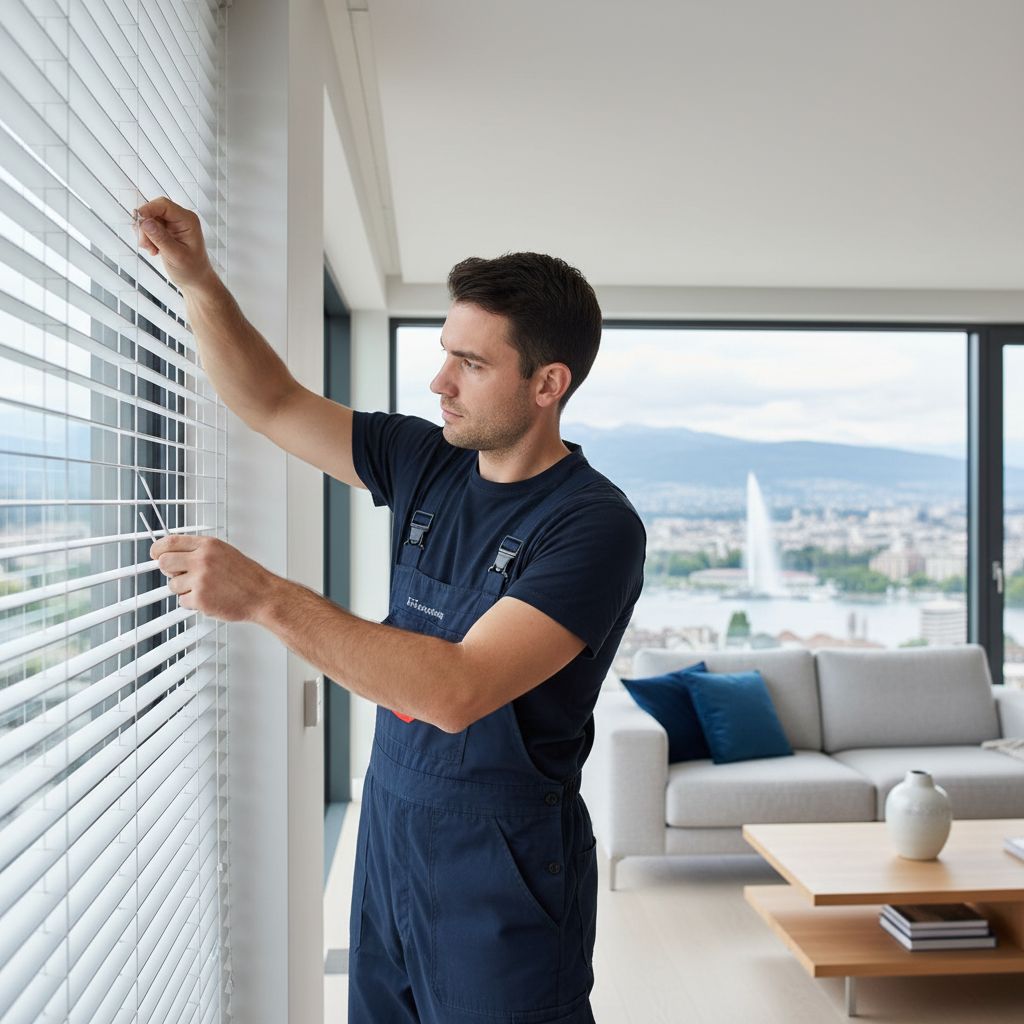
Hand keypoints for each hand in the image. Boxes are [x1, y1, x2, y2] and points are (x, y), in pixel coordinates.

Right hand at [134, 196, 216, 290]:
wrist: (195, 280)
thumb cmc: (192, 270)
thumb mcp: (176, 256)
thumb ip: (161, 238)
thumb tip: (145, 222)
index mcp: (188, 220)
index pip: (164, 205)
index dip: (148, 209)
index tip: (138, 221)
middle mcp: (180, 219)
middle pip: (153, 211)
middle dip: (145, 227)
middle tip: (145, 245)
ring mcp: (172, 224)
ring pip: (149, 220)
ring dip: (145, 235)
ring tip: (152, 251)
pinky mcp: (165, 231)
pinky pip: (149, 228)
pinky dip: (147, 239)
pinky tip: (154, 250)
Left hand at [150, 534, 276, 621]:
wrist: (263, 595)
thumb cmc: (246, 576)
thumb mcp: (224, 552)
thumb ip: (199, 551)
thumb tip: (172, 555)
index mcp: (208, 545)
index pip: (170, 542)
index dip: (158, 549)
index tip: (155, 554)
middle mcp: (202, 559)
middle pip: (164, 563)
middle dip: (168, 571)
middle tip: (179, 575)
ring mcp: (200, 579)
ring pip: (172, 585)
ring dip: (184, 589)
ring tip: (205, 589)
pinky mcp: (200, 599)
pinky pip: (183, 601)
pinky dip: (193, 603)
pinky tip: (210, 598)